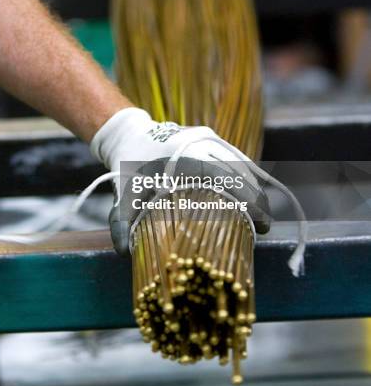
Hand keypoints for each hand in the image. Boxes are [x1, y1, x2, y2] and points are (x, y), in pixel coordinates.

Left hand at [91, 108, 270, 254]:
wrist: (128, 133)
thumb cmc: (127, 167)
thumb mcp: (124, 194)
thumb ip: (122, 223)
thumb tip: (124, 252)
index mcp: (184, 157)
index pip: (226, 179)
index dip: (248, 201)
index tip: (260, 223)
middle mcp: (200, 143)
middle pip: (240, 171)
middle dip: (256, 198)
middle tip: (263, 225)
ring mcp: (206, 137)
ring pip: (240, 161)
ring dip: (253, 186)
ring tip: (260, 213)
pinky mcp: (208, 136)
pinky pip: (234, 154)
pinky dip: (245, 173)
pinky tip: (251, 192)